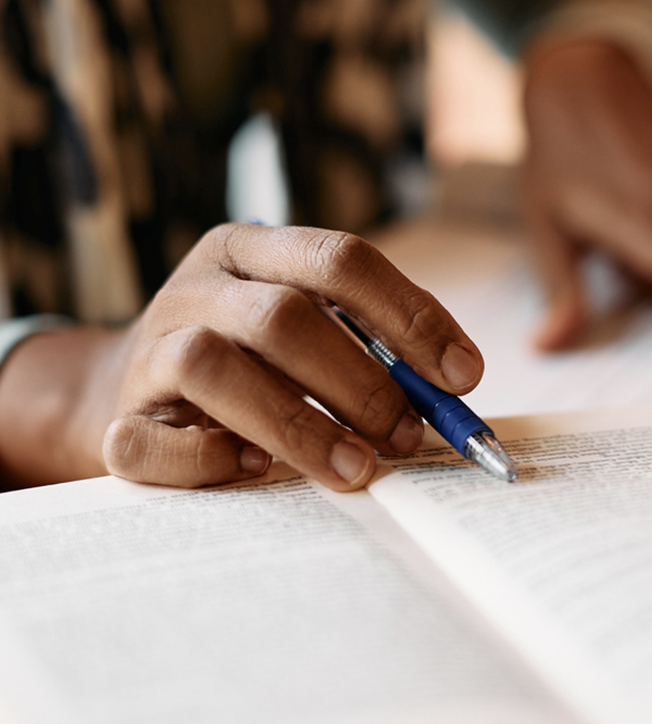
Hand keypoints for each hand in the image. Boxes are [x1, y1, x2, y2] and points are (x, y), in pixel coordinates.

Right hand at [0, 224, 482, 489]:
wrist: (135, 389)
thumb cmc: (251, 361)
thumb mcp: (310, 331)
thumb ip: (374, 348)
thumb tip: (454, 387)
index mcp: (252, 251)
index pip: (340, 261)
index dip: (409, 316)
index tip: (462, 375)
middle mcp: (198, 287)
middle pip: (283, 317)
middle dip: (360, 383)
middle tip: (408, 435)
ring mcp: (150, 348)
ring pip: (213, 366)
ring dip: (299, 426)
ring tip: (356, 468)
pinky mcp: (117, 418)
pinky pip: (151, 440)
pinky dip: (210, 459)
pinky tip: (257, 472)